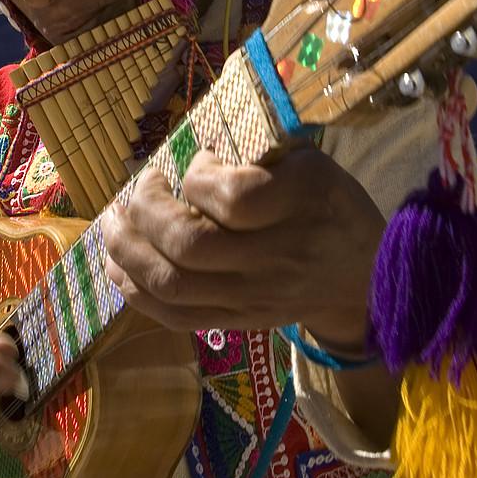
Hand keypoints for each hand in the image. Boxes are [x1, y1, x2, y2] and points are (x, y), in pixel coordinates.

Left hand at [101, 146, 384, 351]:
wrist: (364, 279)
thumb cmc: (330, 207)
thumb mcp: (312, 163)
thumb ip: (257, 156)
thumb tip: (192, 160)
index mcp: (300, 203)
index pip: (232, 198)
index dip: (198, 177)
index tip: (198, 162)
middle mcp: (275, 258)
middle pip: (189, 246)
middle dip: (145, 212)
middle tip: (140, 186)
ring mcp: (253, 298)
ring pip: (172, 285)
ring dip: (126, 251)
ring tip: (112, 222)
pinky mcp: (237, 322)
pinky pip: (174, 316)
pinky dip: (135, 290)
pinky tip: (118, 264)